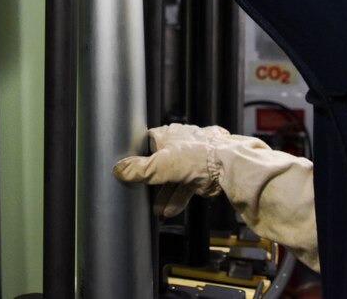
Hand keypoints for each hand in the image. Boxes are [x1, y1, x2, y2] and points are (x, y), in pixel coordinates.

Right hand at [114, 123, 320, 269]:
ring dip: (164, 193)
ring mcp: (193, 159)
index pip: (147, 141)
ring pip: (173, 177)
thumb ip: (138, 169)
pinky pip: (186, 188)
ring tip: (154, 209)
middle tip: (140, 191)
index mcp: (168, 134)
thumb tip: (118, 169)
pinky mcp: (203, 174)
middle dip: (151, 179)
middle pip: (160, 161)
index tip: (129, 167)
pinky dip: (178, 199)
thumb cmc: (197, 157)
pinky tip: (170, 212)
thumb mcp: (160, 165)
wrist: (229, 166)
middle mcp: (181, 144)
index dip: (137, 154)